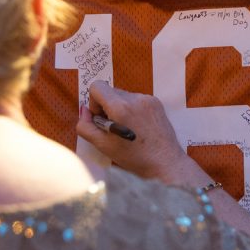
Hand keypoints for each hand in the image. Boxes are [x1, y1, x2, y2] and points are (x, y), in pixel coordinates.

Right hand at [76, 81, 193, 182]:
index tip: (101, 119)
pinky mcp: (156, 103)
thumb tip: (85, 111)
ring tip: (127, 129)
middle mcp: (135, 98)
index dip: (94, 103)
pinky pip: (136, 100)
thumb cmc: (134, 157)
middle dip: (106, 107)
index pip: (97, 86)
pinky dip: (132, 110)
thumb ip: (86, 126)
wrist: (165, 163)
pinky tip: (138, 127)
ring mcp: (148, 99)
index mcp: (120, 107)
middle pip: (110, 91)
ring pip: (123, 96)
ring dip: (119, 108)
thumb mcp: (103, 146)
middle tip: (113, 128)